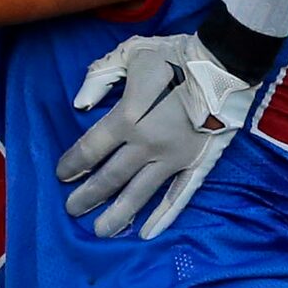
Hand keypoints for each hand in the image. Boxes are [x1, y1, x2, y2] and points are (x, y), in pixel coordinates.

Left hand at [56, 33, 256, 239]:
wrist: (225, 64)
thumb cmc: (175, 56)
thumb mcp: (131, 54)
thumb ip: (100, 77)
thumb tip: (79, 104)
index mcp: (128, 118)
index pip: (91, 149)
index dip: (72, 164)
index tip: (62, 175)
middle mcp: (147, 144)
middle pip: (110, 178)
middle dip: (88, 196)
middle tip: (72, 210)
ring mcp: (173, 158)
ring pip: (140, 194)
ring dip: (118, 215)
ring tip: (100, 231)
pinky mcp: (197, 164)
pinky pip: (178, 196)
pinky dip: (163, 217)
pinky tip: (147, 233)